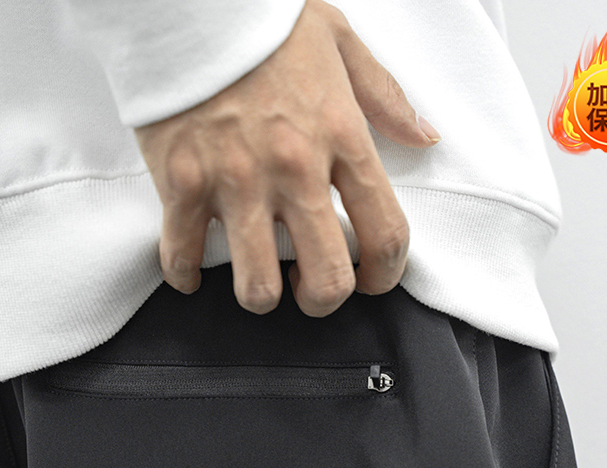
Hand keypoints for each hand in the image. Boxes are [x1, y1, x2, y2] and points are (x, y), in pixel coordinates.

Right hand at [133, 0, 440, 316]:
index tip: (372, 280)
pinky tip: (191, 269)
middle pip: (328, 280)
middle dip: (324, 301)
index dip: (386, 274)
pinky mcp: (182, 184)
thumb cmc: (265, 21)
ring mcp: (235, 182)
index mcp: (341, 139)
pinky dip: (185, 274)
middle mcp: (294, 170)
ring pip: (257, 287)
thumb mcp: (341, 43)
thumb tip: (425, 137)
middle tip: (312, 290)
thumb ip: (386, 98)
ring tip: (259, 281)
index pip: (385, 233)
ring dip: (262, 297)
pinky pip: (183, 256)